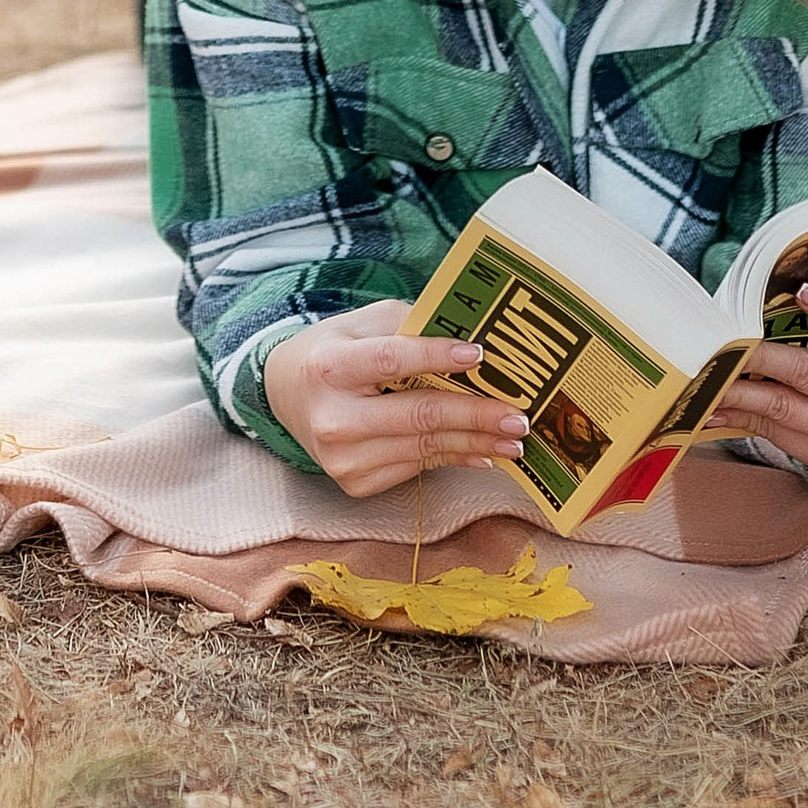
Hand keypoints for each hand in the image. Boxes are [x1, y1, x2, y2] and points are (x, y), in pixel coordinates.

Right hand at [261, 302, 529, 497]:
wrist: (289, 395)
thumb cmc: (338, 352)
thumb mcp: (365, 324)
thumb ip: (412, 328)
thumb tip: (474, 345)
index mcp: (330, 367)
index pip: (393, 361)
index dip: (437, 357)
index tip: (480, 354)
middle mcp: (333, 418)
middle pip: (419, 415)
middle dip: (475, 415)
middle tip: (517, 417)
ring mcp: (342, 459)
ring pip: (425, 447)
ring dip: (476, 444)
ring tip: (513, 440)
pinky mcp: (355, 483)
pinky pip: (417, 468)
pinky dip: (453, 459)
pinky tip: (482, 454)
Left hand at [714, 282, 807, 496]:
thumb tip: (793, 300)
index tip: (803, 289)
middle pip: (805, 372)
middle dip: (755, 354)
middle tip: (720, 338)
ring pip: (783, 408)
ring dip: (737, 390)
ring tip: (705, 374)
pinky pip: (781, 436)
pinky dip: (746, 419)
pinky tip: (717, 408)